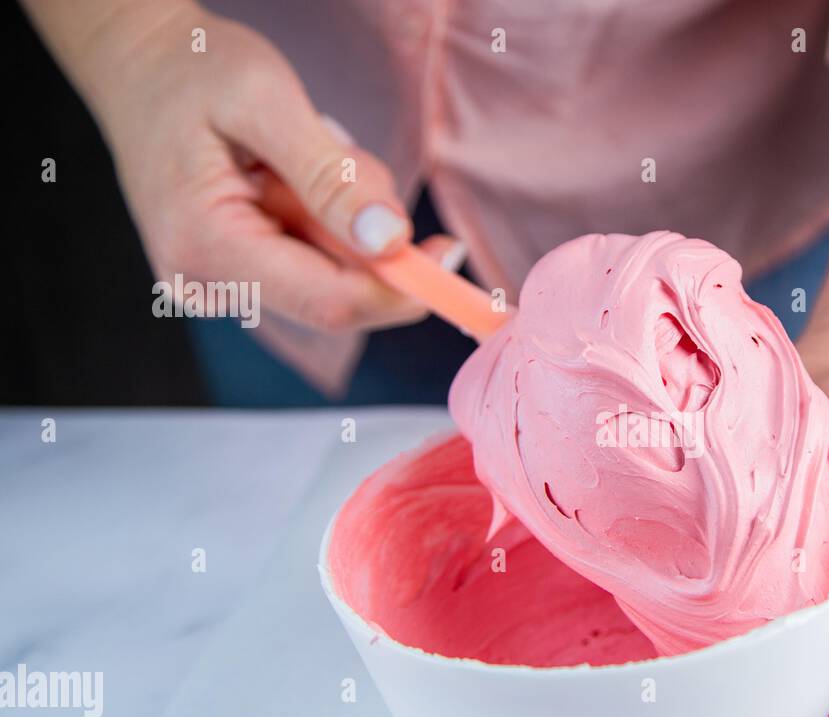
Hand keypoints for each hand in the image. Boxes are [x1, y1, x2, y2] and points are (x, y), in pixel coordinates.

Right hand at [67, 1, 453, 331]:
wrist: (140, 63)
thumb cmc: (194, 70)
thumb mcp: (267, 102)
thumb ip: (330, 177)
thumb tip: (389, 242)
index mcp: (206, 247)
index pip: (332, 304)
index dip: (402, 289)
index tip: (450, 253)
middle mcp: (206, 284)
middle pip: (337, 297)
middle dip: (369, 242)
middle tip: (349, 161)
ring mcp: (217, 285)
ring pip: (329, 280)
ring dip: (346, 225)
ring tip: (307, 156)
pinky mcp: (234, 275)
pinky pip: (310, 265)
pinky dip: (326, 225)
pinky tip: (294, 179)